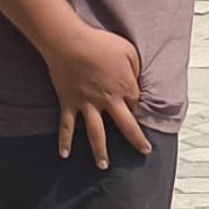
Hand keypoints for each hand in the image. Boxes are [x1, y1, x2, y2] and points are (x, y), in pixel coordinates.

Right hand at [44, 17, 149, 165]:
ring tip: (103, 166)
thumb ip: (135, 69)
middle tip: (144, 152)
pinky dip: (64, 140)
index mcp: (125, 87)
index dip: (136, 107)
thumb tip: (136, 81)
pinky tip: (64, 154)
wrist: (69, 42)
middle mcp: (108, 100)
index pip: (135, 105)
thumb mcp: (129, 51)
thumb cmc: (100, 43)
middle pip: (125, 125)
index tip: (133, 106)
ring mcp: (86, 104)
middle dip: (136, 140)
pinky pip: (67, 126)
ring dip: (100, 150)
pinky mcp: (68, 103)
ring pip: (96, 133)